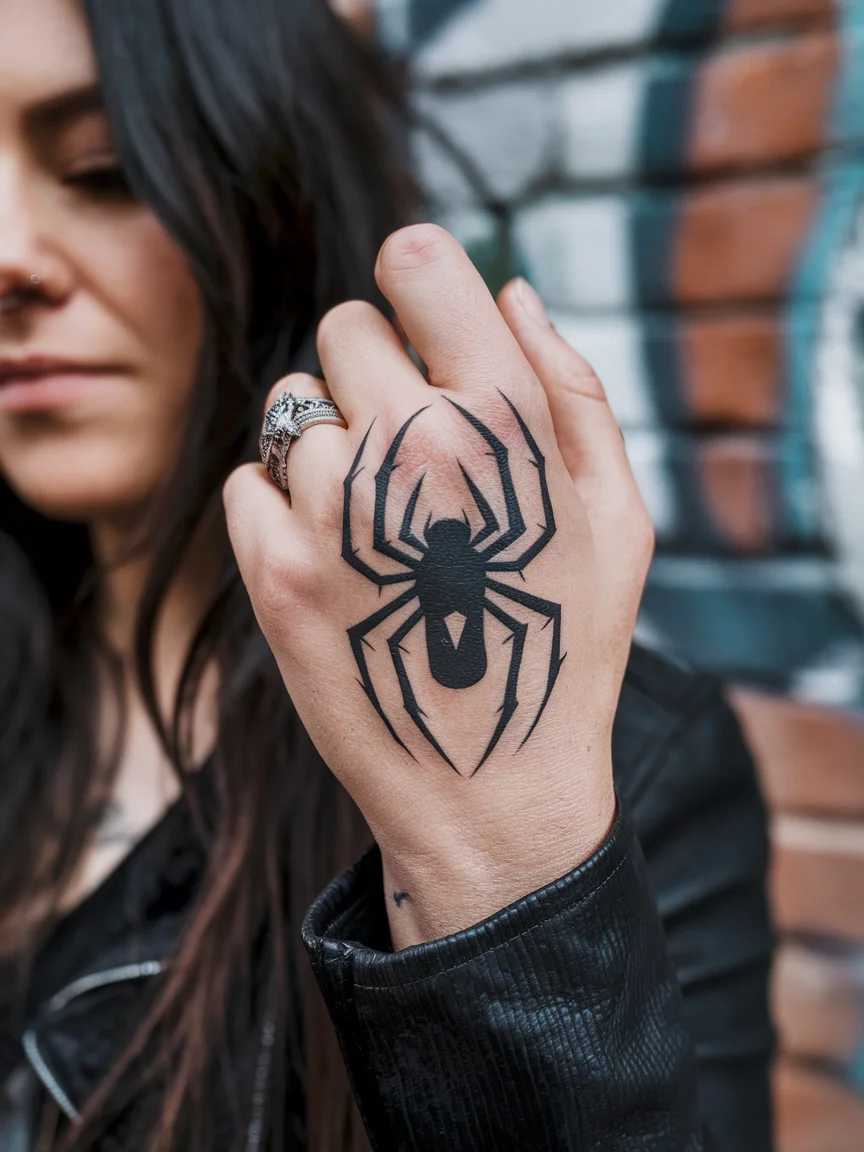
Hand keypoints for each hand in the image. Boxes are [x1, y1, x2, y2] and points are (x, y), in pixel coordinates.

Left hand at [224, 226, 652, 947]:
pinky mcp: (274, 572)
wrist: (490, 786)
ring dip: (329, 443)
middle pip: (345, 328)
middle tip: (413, 451)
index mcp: (502, 417)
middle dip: (377, 373)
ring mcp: (333, 510)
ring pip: (291, 407)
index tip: (423, 319)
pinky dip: (282, 504)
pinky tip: (335, 556)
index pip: (418, 261)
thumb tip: (511, 291)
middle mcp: (409, 447)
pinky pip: (249, 481)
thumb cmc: (564, 644)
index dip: (419, 279)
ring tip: (378, 519)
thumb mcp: (617, 514)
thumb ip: (571, 387)